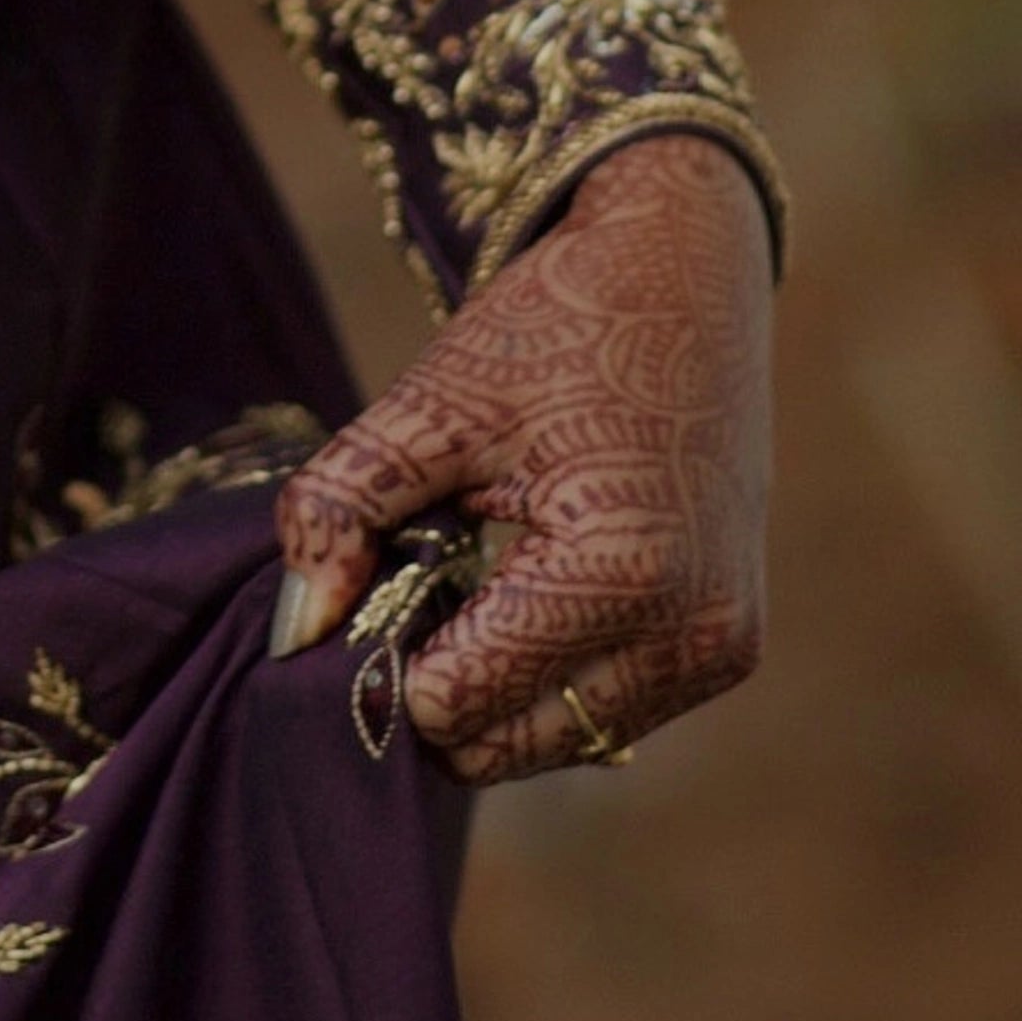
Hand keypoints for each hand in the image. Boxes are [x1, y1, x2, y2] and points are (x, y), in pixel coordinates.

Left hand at [267, 131, 773, 783]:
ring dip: (490, 686)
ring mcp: (717, 651)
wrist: (687, 274)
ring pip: (553, 742)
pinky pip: (603, 715)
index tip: (354, 585)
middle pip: (503, 746)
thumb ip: (345, 507)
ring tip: (463, 572)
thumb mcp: (432, 401)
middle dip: (432, 682)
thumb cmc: (558, 326)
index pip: (457, 700)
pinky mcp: (724, 649)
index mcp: (619, 573)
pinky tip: (518, 585)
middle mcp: (688, 635)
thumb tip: (297, 625)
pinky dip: (544, 676)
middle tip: (401, 579)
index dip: (380, 657)